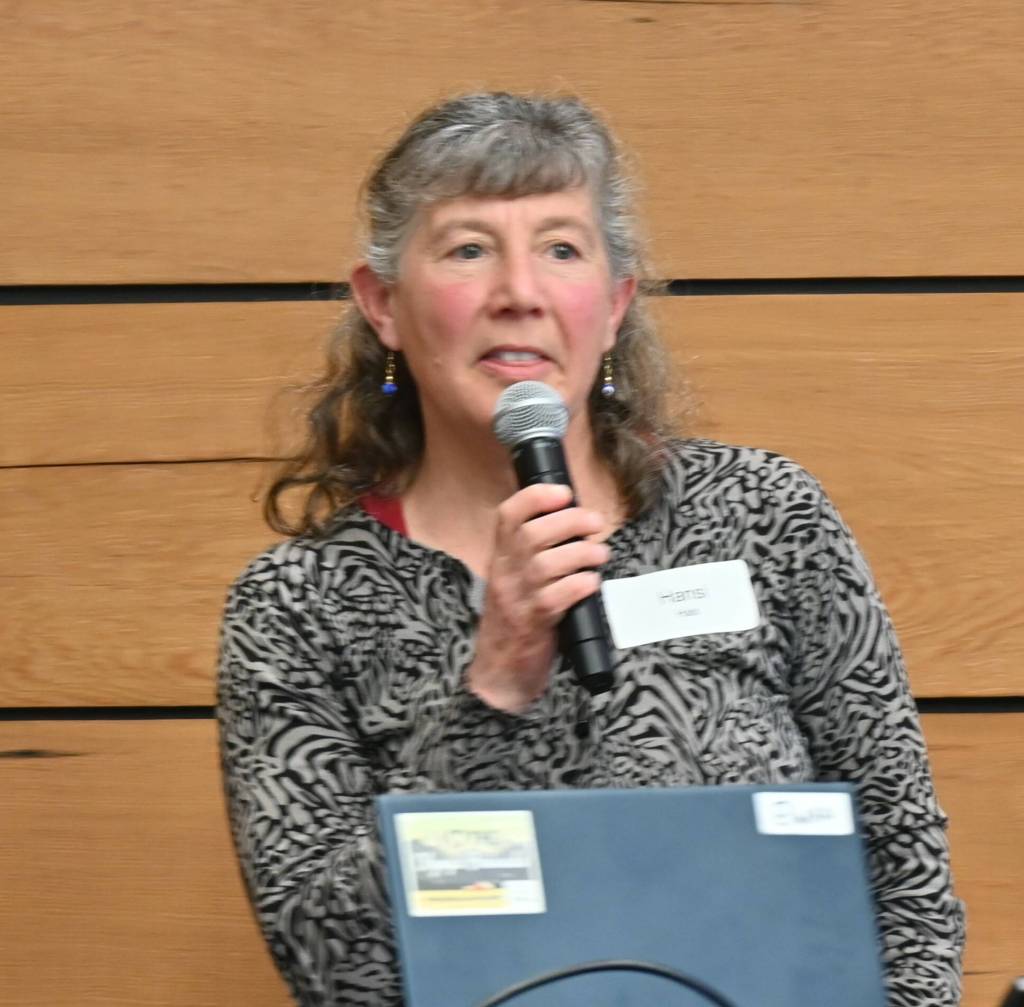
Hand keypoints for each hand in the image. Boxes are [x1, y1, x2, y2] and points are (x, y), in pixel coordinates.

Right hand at [467, 483, 610, 712]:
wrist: (500, 667)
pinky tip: (592, 583)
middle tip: (596, 523)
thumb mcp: (516, 575)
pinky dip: (581, 584)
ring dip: (582, 553)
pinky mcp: (535, 622)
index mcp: (500, 555)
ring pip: (547, 564)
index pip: (508, 516)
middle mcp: (505, 572)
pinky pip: (559, 596)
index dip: (536, 497)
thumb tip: (576, 519)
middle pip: (532, 534)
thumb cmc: (517, 615)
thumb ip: (535, 549)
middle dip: (570, 521)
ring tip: (600, 554)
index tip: (564, 493)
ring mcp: (518, 597)